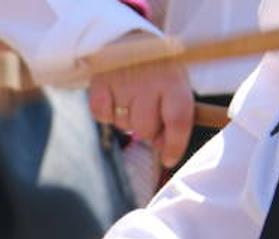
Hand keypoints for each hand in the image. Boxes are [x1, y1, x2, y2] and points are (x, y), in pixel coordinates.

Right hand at [88, 49, 194, 166]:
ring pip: (124, 125)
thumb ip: (174, 116)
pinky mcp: (100, 83)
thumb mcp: (174, 86)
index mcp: (174, 81)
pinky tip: (113, 97)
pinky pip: (102, 117)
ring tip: (130, 97)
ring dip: (126, 118)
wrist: (127, 39)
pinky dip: (107, 113)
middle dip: (146, 128)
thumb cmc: (156, 72)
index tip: (169, 158)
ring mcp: (123, 82)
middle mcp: (150, 80)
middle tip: (145, 110)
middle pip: (146, 129)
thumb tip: (162, 148)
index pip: (178, 120)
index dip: (175, 144)